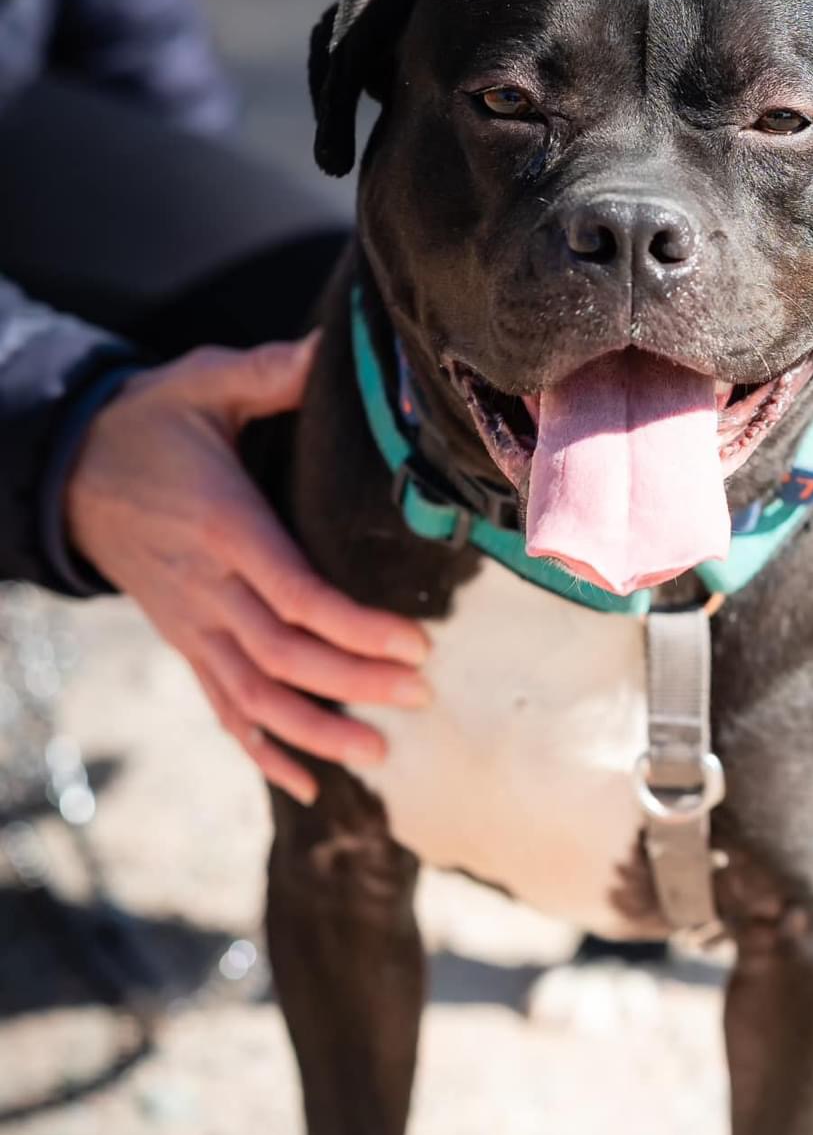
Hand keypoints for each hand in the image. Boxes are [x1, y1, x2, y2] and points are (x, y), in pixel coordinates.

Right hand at [65, 334, 431, 804]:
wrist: (69, 470)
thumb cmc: (150, 423)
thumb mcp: (204, 383)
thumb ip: (273, 374)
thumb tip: (339, 347)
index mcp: (224, 526)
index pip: (296, 595)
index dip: (356, 630)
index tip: (416, 646)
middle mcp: (207, 588)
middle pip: (283, 656)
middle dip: (353, 685)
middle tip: (420, 699)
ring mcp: (192, 624)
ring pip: (254, 696)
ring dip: (315, 732)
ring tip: (378, 755)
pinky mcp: (186, 644)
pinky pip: (224, 707)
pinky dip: (264, 751)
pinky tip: (311, 786)